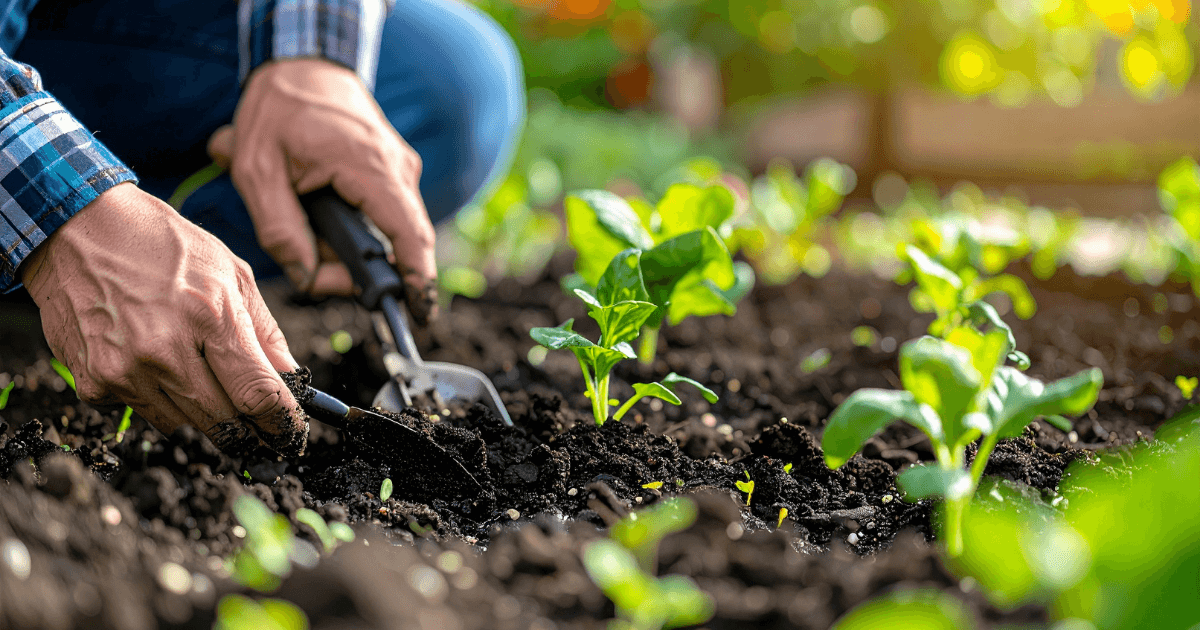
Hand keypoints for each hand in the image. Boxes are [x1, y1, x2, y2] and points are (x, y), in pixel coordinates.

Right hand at [20, 183, 308, 455]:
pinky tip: (153, 365)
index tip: (291, 434)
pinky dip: (157, 400)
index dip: (282, 423)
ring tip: (202, 382)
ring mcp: (125, 371)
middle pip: (223, 423)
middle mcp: (165, 351)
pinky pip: (141, 412)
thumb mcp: (231, 271)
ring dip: (202, 416)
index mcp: (209, 317)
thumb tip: (291, 378)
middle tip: (261, 431)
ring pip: (183, 426)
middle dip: (248, 432)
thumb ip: (265, 332)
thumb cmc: (161, 244)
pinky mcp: (93, 383)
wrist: (75, 230)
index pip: (258, 395)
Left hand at [208, 59, 437, 322]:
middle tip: (313, 270)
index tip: (421, 315)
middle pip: (396, 243)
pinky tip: (318, 210)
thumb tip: (307, 278)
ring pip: (387, 232)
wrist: (304, 64)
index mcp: (370, 166)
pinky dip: (354, 228)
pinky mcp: (394, 174)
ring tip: (302, 221)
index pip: (409, 235)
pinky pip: (383, 217)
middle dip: (356, 270)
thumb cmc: (278, 111)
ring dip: (347, 245)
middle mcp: (398, 169)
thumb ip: (280, 231)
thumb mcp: (257, 171)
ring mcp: (401, 170)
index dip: (417, 279)